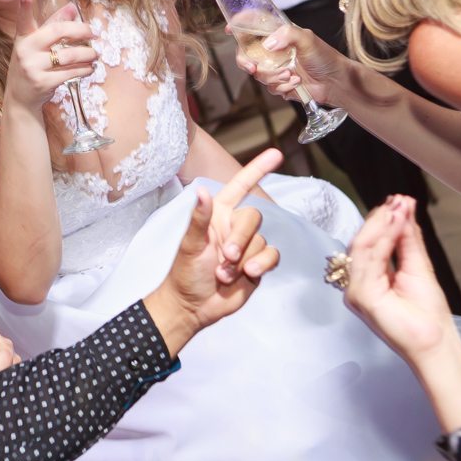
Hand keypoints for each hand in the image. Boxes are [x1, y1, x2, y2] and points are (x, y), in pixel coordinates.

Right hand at [5, 0, 97, 110]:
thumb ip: (53, 25)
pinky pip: (70, 73)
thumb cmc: (32, 66)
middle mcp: (25, 50)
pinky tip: (90, 68)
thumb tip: (72, 7)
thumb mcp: (36, 46)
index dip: (23, 7)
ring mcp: (32, 67)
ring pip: (68, 55)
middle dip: (81, 30)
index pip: (23, 20)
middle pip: (57, 32)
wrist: (20, 98)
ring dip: (87, 54)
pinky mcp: (42, 83)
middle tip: (93, 33)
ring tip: (95, 54)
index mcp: (23, 38)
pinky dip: (84, 70)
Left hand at [144, 150, 283, 355]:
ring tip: (225, 273)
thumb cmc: (185, 272)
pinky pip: (271, 255)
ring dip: (245, 258)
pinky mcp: (258, 264)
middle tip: (226, 256)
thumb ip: (199, 218)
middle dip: (241, 238)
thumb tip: (203, 191)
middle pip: (253, 217)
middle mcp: (233, 226)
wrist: (193, 306)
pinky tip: (247, 275)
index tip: (275, 154)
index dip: (257, 169)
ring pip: (262, 240)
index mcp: (216, 215)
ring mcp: (247, 246)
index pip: (240, 186)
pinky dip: (261, 264)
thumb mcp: (190, 244)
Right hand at [232, 24, 346, 106]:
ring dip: (273, 77)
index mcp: (278, 35)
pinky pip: (270, 88)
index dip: (240, 26)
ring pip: (259, 74)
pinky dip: (283, 87)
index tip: (230, 29)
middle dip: (245, 61)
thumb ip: (287, 35)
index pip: (254, 27)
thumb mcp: (307, 38)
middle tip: (252, 67)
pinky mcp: (280, 84)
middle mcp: (274, 51)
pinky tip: (297, 83)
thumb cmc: (325, 57)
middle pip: (246, 54)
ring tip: (292, 75)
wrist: (336, 82)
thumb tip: (267, 44)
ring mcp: (276, 68)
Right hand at [344, 195, 460, 431]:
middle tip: (398, 201)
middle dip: (380, 218)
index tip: (398, 201)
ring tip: (398, 208)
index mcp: (369, 278)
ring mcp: (356, 292)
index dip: (381, 220)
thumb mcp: (418, 267)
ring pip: (362, 248)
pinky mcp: (362, 297)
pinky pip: (368, 261)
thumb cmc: (428, 316)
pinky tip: (395, 224)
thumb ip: (408, 239)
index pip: (369, 243)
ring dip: (381, 224)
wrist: (436, 343)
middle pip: (362, 242)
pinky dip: (382, 238)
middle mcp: (358, 284)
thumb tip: (404, 209)